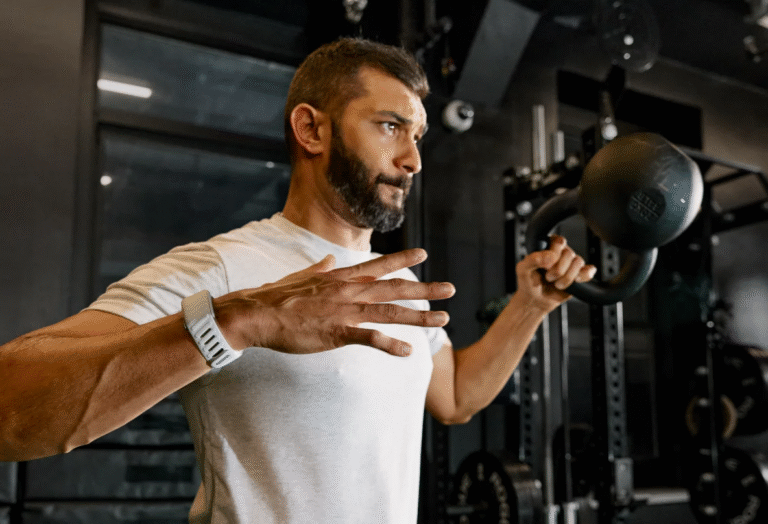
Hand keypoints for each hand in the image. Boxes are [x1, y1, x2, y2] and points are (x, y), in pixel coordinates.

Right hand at [215, 248, 455, 356]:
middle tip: (451, 289)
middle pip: (394, 288)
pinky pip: (368, 338)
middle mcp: (348, 291)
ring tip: (442, 320)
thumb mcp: (302, 276)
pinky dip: (389, 344)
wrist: (255, 313)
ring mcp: (343, 311)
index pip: (378, 266)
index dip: (403, 260)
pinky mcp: (335, 332)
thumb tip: (328, 259)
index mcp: (341, 278)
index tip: (424, 254)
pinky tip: (408, 351)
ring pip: (389, 312)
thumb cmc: (276, 296)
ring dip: (418, 316)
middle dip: (425, 289)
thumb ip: (320, 268)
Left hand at [515, 235, 595, 312]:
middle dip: (558, 270)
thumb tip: (550, 257)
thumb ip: (533, 259)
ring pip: (579, 262)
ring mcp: (571, 263)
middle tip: (549, 278)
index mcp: (548, 246)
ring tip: (557, 284)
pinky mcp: (579, 274)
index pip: (558, 241)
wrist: (535, 300)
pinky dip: (584, 276)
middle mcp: (561, 252)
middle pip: (569, 253)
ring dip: (567, 277)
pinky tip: (575, 282)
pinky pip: (589, 270)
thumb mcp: (523, 269)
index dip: (554, 254)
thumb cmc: (528, 282)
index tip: (545, 267)